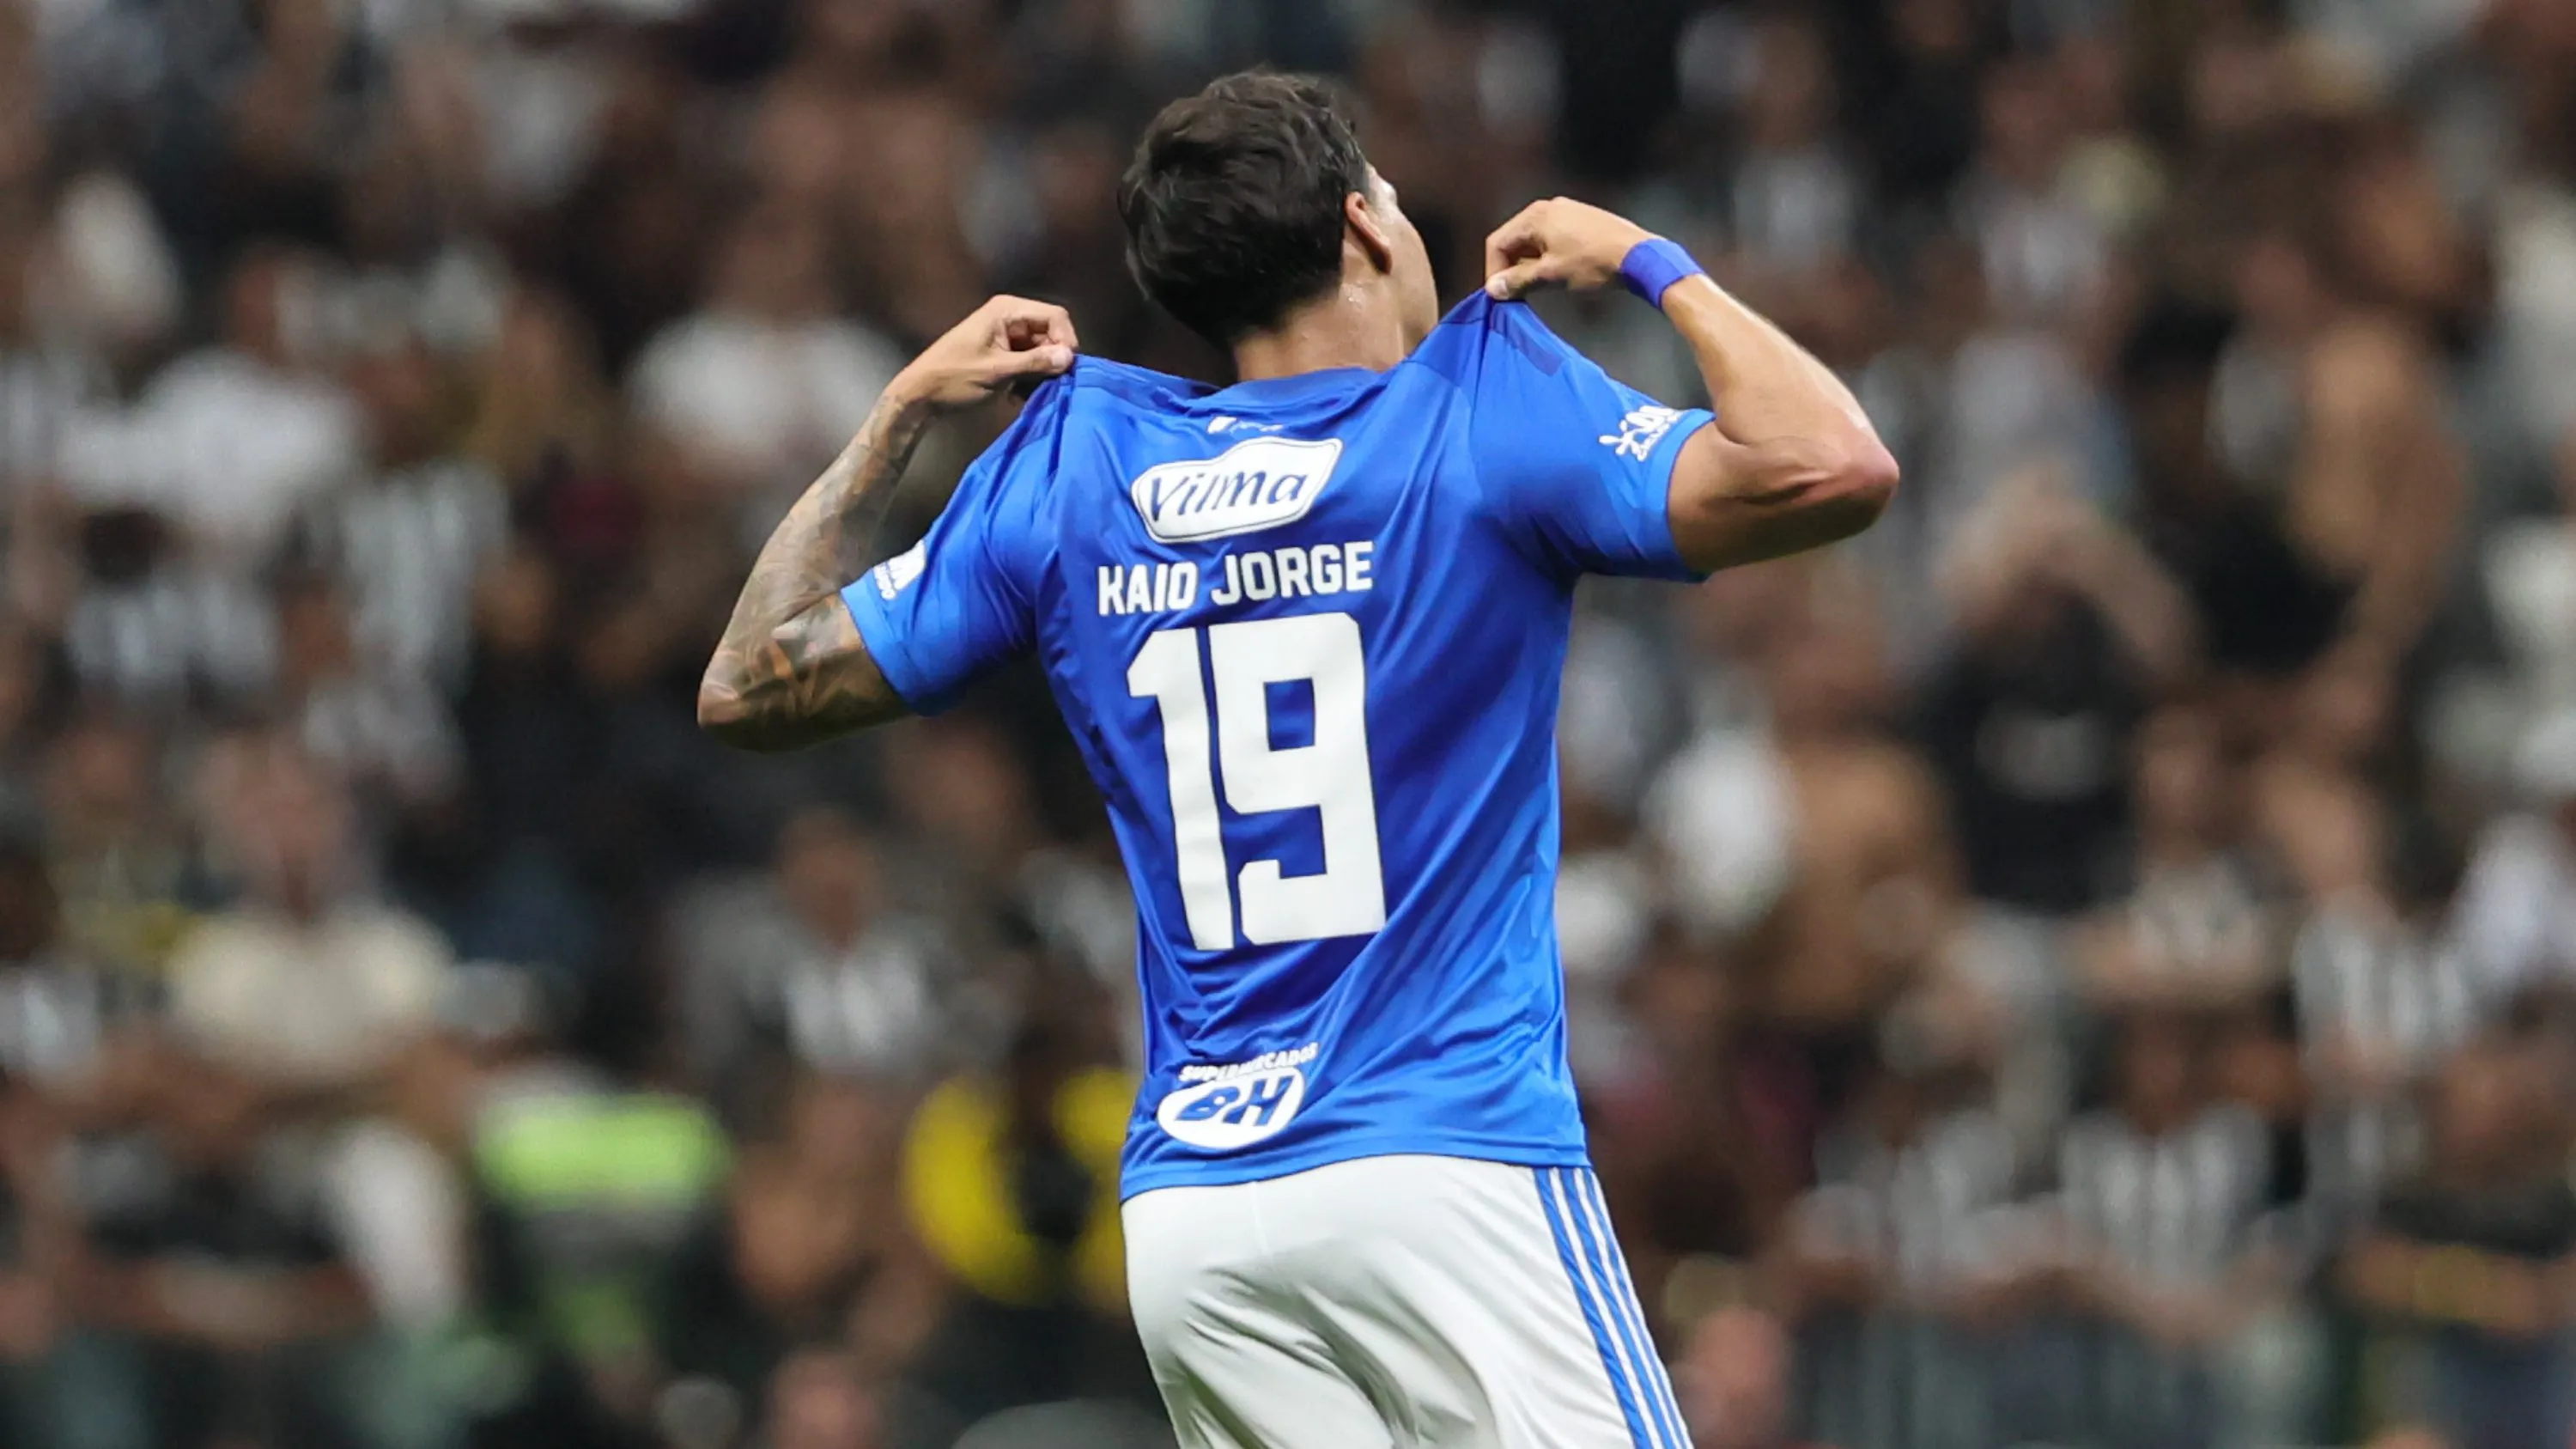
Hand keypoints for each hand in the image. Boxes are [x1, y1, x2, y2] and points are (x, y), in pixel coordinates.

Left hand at [888, 295, 1078, 412]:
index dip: (1065, 340)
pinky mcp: (1003, 353)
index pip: (1055, 316)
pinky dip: (1030, 378)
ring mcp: (1006, 335)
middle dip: (1053, 359)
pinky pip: (1029, 361)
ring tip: (1030, 393)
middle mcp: (1009, 316)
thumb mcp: (997, 371)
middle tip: (1049, 385)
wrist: (920, 395)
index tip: (1065, 368)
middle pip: (1051, 333)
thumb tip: (1069, 357)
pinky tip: (1019, 395)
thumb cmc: (953, 378)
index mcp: (1006, 310)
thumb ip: (1035, 362)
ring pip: (1042, 350)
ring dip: (1041, 373)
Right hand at [1483, 198, 1655, 299]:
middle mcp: (1548, 207)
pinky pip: (1552, 238)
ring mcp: (1567, 211)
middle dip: (1511, 267)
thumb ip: (1517, 281)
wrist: (1638, 255)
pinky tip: (1558, 273)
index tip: (1500, 294)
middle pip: (1514, 239)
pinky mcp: (1582, 219)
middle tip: (1517, 293)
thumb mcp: (1550, 275)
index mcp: (1535, 216)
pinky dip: (1546, 256)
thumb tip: (1493, 289)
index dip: (1494, 271)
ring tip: (1538, 286)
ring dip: (1529, 264)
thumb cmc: (1592, 263)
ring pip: (1534, 240)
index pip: (1498, 242)